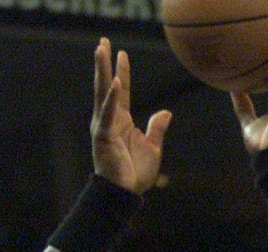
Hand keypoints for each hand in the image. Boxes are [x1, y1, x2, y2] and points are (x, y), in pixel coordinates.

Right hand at [90, 38, 171, 193]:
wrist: (125, 193)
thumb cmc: (135, 174)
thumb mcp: (153, 148)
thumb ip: (157, 128)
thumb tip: (166, 112)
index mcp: (121, 121)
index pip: (121, 91)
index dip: (122, 72)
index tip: (121, 53)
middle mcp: (109, 119)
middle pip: (106, 85)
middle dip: (104, 63)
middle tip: (102, 41)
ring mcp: (104, 126)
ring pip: (102, 93)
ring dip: (102, 71)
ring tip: (101, 50)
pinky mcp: (103, 136)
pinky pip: (107, 114)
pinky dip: (111, 99)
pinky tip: (114, 82)